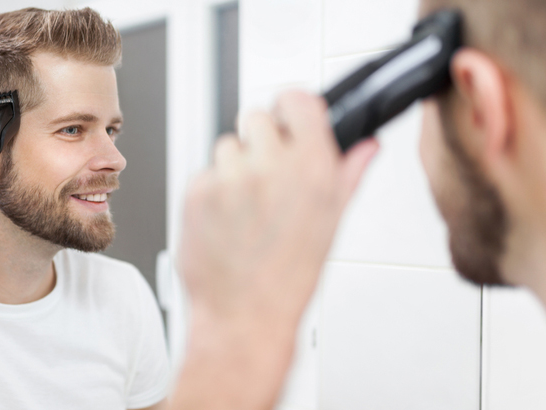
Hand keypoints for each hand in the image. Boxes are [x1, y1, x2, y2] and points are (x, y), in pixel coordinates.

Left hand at [180, 90, 377, 348]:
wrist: (243, 315)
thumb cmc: (287, 278)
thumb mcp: (331, 223)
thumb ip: (348, 174)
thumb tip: (366, 145)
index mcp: (311, 168)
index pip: (296, 99)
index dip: (291, 110)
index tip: (289, 121)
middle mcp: (269, 166)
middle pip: (256, 117)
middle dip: (261, 141)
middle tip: (265, 176)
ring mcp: (230, 178)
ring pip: (226, 145)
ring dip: (234, 166)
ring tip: (244, 206)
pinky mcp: (196, 192)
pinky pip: (203, 173)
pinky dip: (211, 190)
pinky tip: (224, 219)